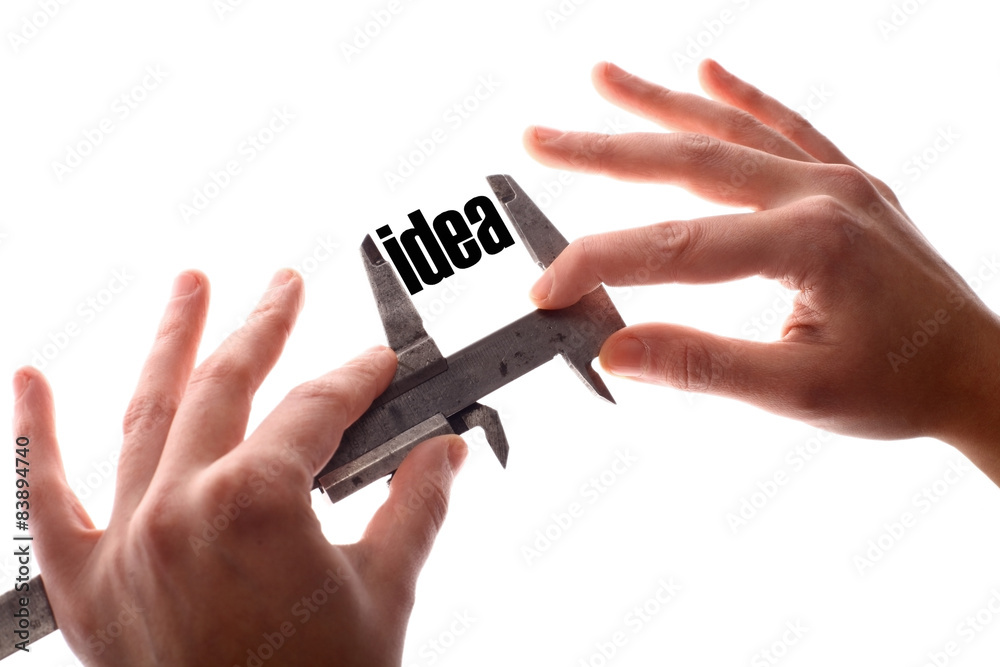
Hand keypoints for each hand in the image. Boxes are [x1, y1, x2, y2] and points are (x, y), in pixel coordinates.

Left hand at [13, 269, 467, 665]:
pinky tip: (30, 380)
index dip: (359, 377)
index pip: (318, 408)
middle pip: (228, 386)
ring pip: (146, 414)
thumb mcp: (384, 596)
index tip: (382, 364)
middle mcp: (180, 506)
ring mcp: (125, 540)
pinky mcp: (85, 584)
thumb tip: (444, 451)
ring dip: (171, 343)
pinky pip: (45, 497)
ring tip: (191, 286)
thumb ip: (415, 506)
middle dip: (264, 326)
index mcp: (258, 503)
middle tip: (284, 284)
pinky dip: (36, 434)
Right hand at [523, 60, 999, 480]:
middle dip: (603, 151)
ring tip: (602, 78)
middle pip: (689, 162)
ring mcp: (835, 179)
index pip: (674, 247)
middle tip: (537, 139)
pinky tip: (708, 73)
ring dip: (660, 105)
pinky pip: (788, 126)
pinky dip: (744, 99)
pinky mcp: (847, 182)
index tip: (547, 287)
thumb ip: (700, 366)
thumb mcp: (798, 392)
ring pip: (731, 130)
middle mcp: (819, 193)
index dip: (598, 264)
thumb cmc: (899, 386)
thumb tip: (616, 351)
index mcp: (807, 243)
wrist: (979, 372)